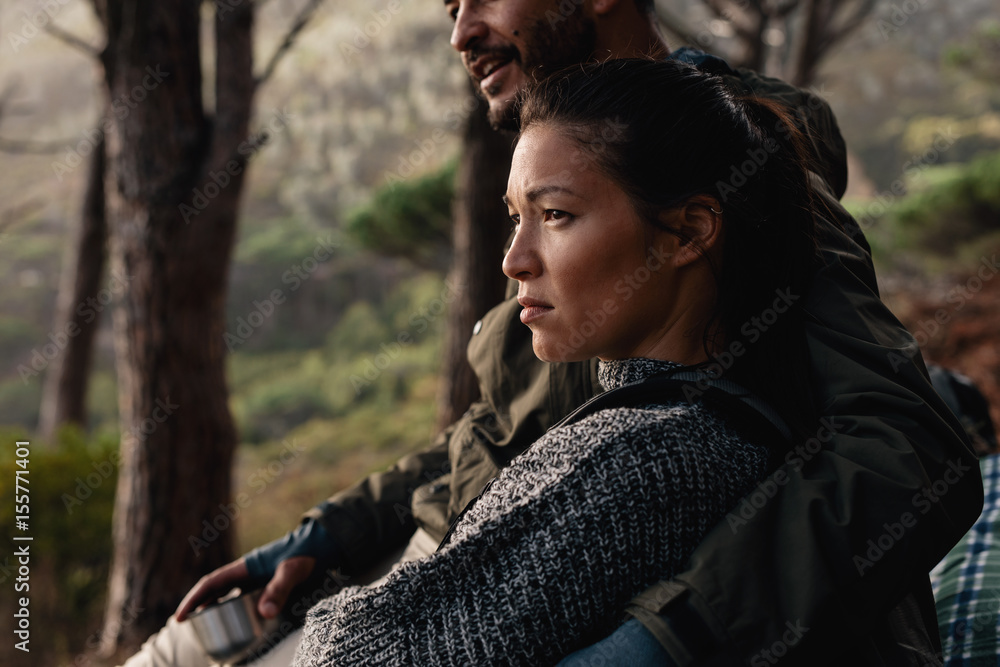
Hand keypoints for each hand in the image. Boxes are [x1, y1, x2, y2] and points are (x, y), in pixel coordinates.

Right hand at [174, 556, 316, 621]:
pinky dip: (237, 615)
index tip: (180, 618)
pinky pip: (245, 603)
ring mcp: (258, 581)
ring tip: (208, 632)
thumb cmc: (306, 554)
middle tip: (189, 628)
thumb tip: (265, 613)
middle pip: (216, 592)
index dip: (194, 600)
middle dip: (200, 608)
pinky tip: (239, 628)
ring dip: (216, 612)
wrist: (324, 545)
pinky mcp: (269, 589)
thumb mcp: (292, 571)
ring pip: (229, 598)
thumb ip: (280, 589)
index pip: (212, 583)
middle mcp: (248, 574)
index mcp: (246, 567)